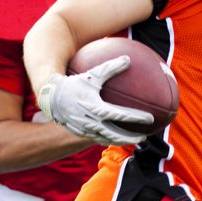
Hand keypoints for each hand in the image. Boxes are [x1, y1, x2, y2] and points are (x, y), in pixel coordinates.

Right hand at [37, 56, 153, 144]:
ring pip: (107, 139)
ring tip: (133, 141)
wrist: (51, 97)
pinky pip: (98, 139)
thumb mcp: (93, 74)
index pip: (120, 115)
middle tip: (144, 138)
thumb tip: (128, 59)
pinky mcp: (81, 133)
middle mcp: (91, 122)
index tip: (150, 119)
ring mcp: (85, 129)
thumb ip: (111, 67)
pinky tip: (118, 138)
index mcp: (96, 108)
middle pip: (115, 134)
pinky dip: (109, 140)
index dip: (136, 118)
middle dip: (130, 138)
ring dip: (121, 141)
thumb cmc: (74, 84)